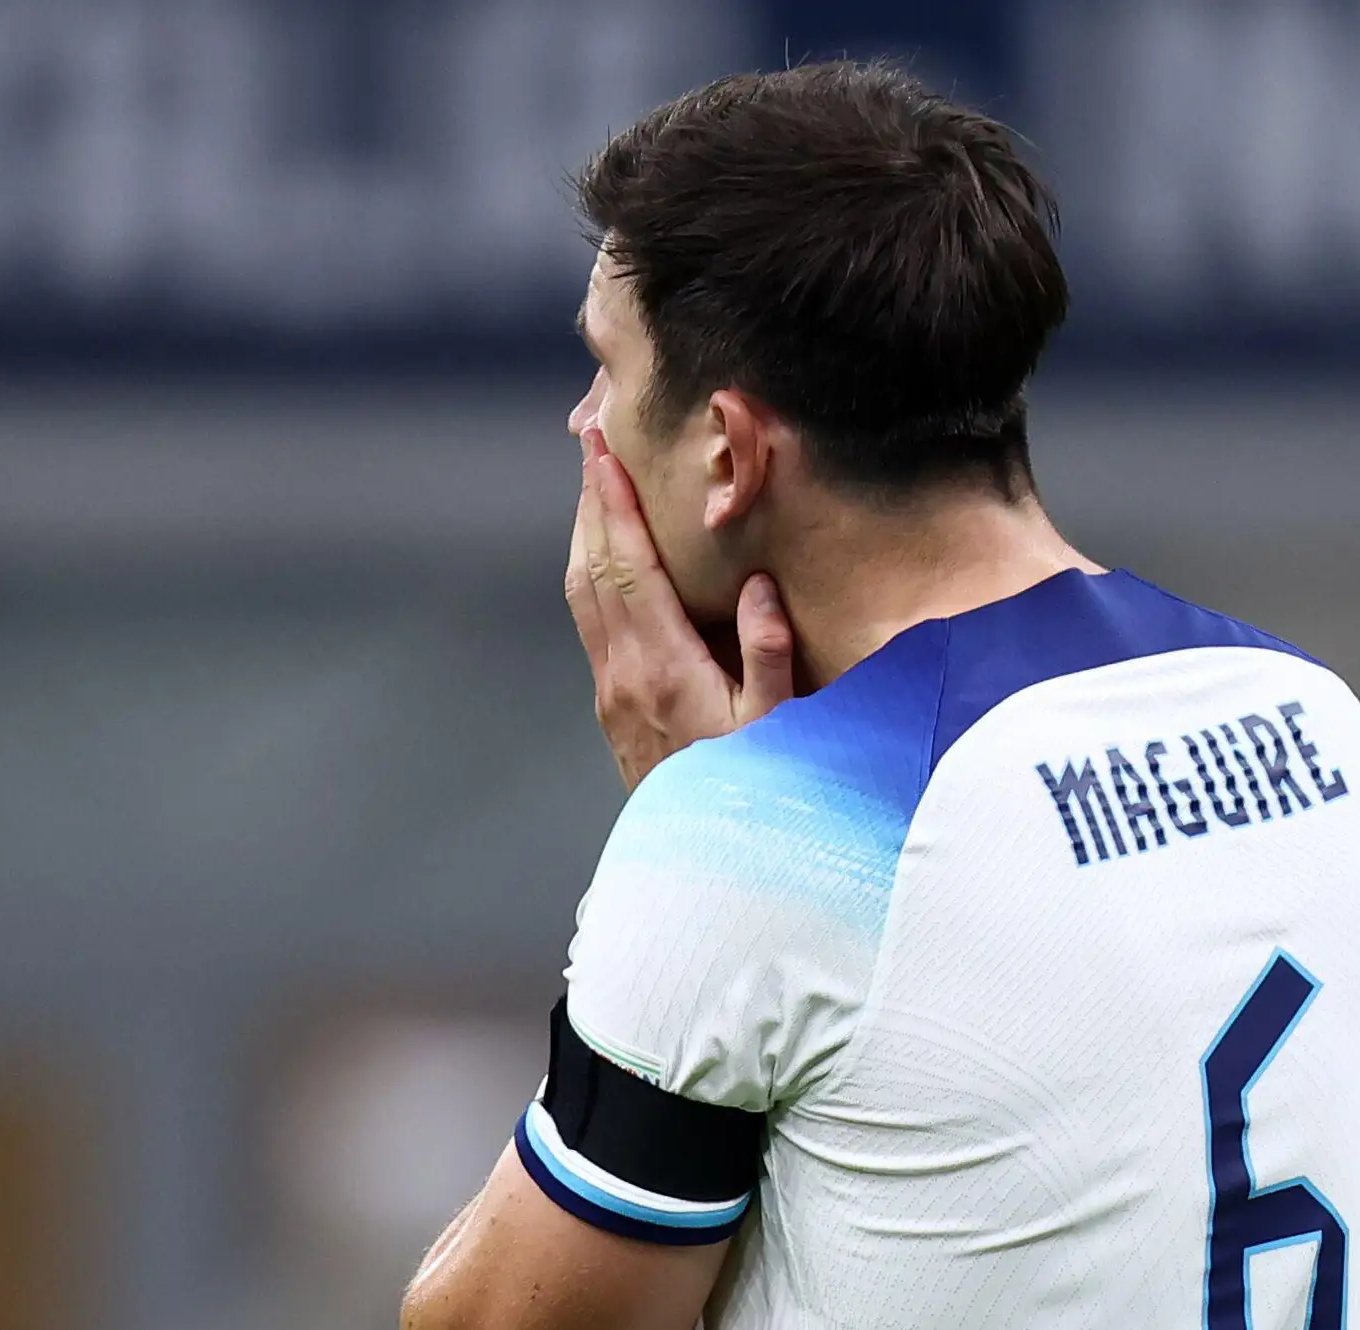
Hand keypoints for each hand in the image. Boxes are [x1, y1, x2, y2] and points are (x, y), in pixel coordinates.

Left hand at [565, 430, 792, 789]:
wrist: (701, 858)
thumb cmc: (751, 789)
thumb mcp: (778, 727)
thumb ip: (769, 656)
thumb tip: (760, 588)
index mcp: (663, 667)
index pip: (627, 568)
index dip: (612, 506)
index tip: (602, 454)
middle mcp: (623, 673)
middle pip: (591, 568)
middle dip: (591, 502)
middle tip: (590, 442)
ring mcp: (610, 690)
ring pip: (581, 594)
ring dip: (585, 534)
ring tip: (593, 483)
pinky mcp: (610, 705)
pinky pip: (589, 620)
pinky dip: (592, 572)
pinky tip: (605, 557)